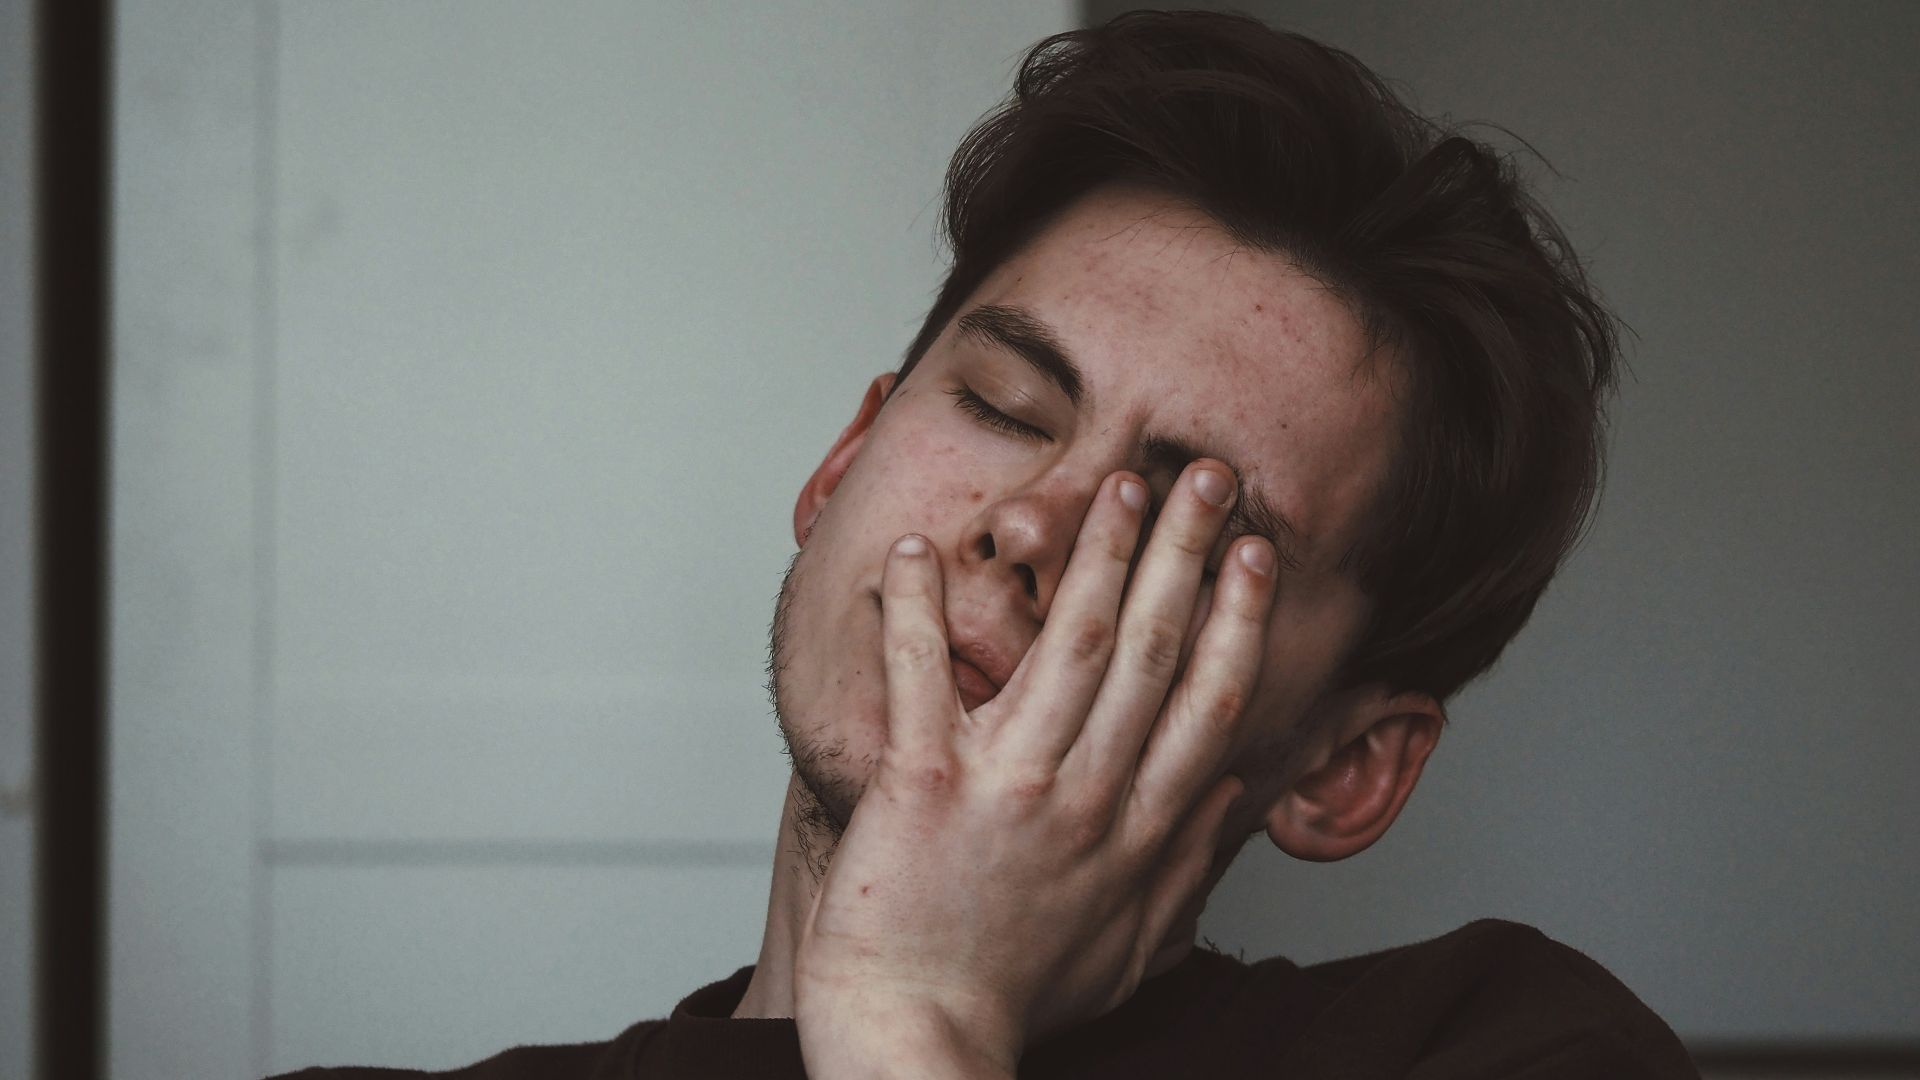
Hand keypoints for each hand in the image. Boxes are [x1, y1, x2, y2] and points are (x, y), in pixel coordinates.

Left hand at [792, 462, 1278, 1078]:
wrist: (919, 1040)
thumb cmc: (1014, 997)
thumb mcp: (1131, 947)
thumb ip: (1189, 866)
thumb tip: (1237, 795)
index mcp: (1137, 830)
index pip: (1207, 701)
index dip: (1237, 619)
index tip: (1256, 554)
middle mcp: (1086, 795)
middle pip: (1153, 651)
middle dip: (1185, 552)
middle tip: (1206, 477)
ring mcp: (1008, 786)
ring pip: (1068, 645)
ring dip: (1096, 556)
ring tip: (1116, 485)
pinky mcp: (923, 785)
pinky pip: (921, 679)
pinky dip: (913, 612)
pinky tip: (915, 550)